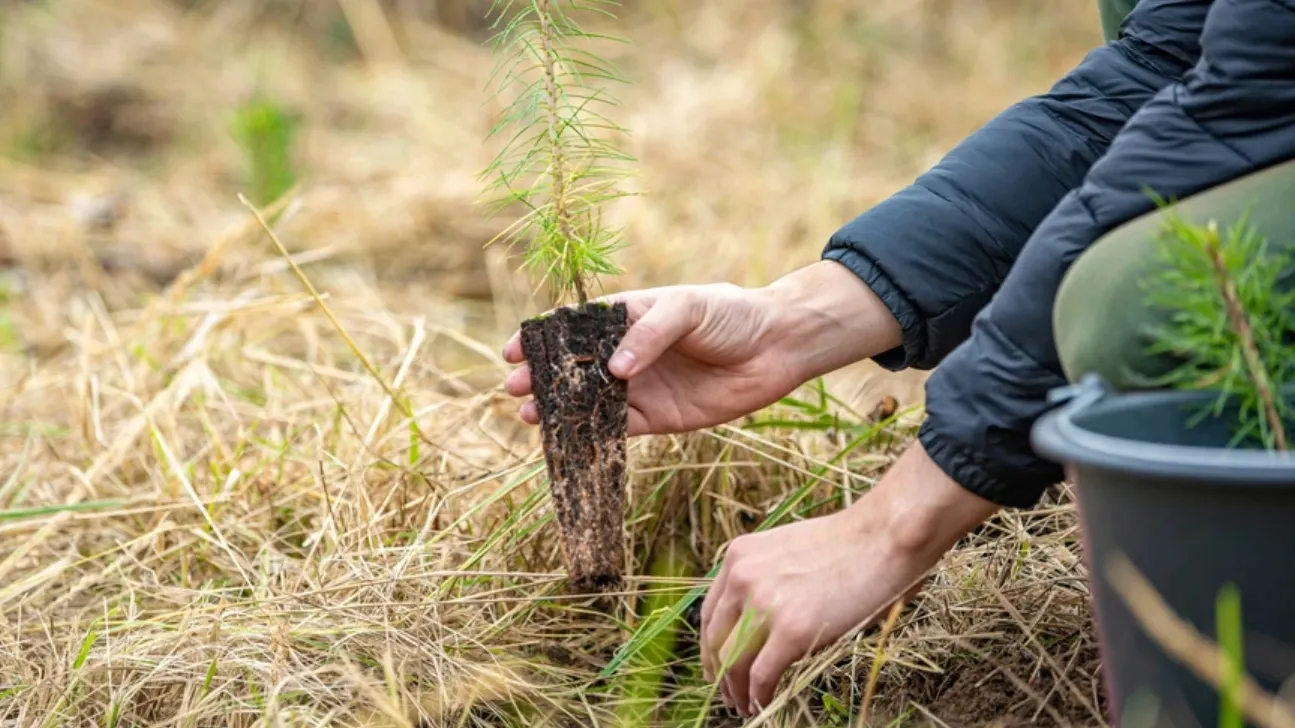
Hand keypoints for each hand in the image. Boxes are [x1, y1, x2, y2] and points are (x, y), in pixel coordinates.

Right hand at [503, 282, 799, 434]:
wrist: (776, 347)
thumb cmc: (731, 314)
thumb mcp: (687, 308)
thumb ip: (649, 334)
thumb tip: (614, 369)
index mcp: (627, 316)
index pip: (574, 326)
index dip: (542, 338)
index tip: (514, 349)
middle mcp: (627, 352)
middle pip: (574, 368)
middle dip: (542, 377)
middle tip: (514, 388)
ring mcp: (640, 387)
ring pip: (589, 401)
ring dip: (559, 408)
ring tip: (530, 414)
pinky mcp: (658, 418)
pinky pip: (619, 428)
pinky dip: (594, 434)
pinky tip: (570, 437)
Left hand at [700, 442, 999, 716]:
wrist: (883, 537)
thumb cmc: (849, 544)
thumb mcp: (788, 551)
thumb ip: (767, 578)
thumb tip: (762, 617)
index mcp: (739, 557)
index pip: (710, 612)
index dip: (711, 646)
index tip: (717, 664)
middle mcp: (742, 578)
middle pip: (715, 640)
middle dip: (719, 673)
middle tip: (728, 694)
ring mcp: (764, 604)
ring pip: (732, 662)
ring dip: (735, 691)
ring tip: (744, 707)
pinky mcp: (791, 630)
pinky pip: (761, 675)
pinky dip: (758, 697)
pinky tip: (762, 705)